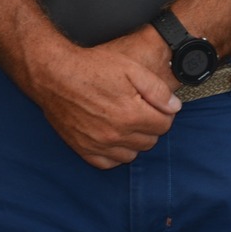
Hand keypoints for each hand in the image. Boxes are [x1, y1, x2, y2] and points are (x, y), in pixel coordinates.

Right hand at [19, 33, 180, 168]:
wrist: (55, 75)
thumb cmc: (93, 68)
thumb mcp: (131, 68)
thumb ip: (157, 90)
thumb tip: (174, 107)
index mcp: (131, 115)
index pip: (164, 125)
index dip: (164, 112)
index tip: (156, 104)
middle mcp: (115, 135)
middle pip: (150, 141)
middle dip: (151, 126)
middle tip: (141, 110)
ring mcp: (98, 145)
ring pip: (131, 154)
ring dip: (134, 141)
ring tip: (126, 121)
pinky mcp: (82, 150)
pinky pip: (108, 163)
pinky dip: (114, 153)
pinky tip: (113, 136)